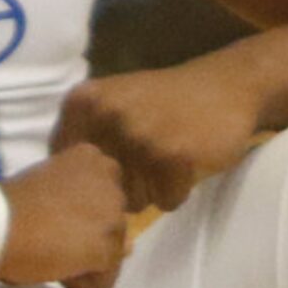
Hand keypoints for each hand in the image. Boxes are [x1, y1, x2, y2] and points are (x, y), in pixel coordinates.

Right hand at [0, 144, 128, 287]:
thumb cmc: (8, 208)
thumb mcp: (51, 194)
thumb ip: (88, 209)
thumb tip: (131, 246)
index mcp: (94, 159)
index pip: (106, 203)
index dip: (79, 219)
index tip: (50, 217)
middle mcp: (111, 180)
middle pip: (113, 229)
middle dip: (85, 241)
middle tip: (48, 235)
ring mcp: (113, 213)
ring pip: (110, 257)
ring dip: (81, 263)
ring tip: (50, 250)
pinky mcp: (108, 246)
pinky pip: (103, 283)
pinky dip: (79, 284)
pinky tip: (55, 267)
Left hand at [50, 64, 262, 212]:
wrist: (227, 85)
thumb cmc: (166, 102)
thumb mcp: (113, 106)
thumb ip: (84, 139)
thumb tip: (59, 194)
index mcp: (83, 103)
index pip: (65, 169)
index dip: (92, 177)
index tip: (116, 159)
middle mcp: (105, 116)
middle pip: (101, 189)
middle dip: (126, 184)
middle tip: (151, 155)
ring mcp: (139, 135)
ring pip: (133, 200)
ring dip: (152, 190)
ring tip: (168, 158)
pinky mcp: (173, 156)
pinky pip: (166, 202)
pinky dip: (179, 191)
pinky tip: (188, 162)